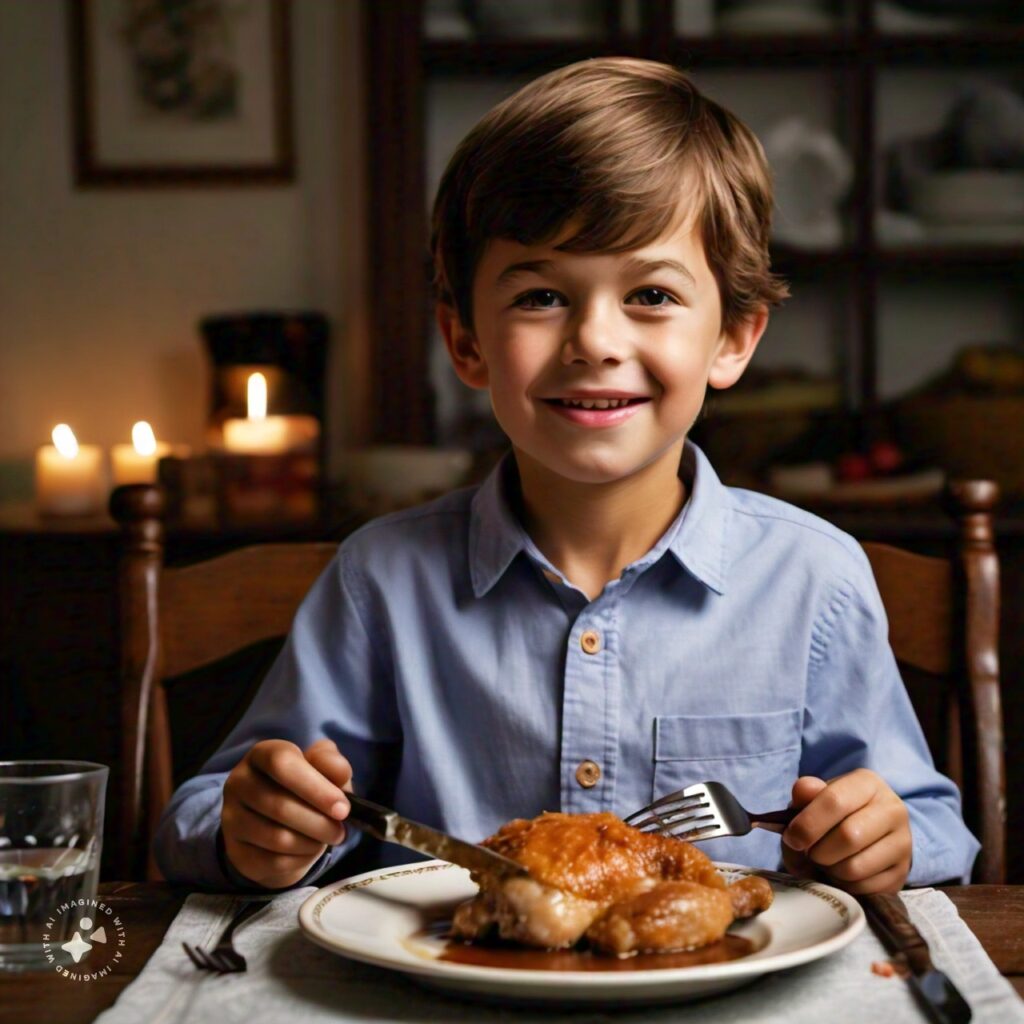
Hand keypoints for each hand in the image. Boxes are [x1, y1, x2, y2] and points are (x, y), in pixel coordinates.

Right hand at [221, 738, 352, 888]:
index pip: (282, 762)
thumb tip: (340, 773)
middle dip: (319, 822)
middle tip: (340, 830)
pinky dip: (299, 859)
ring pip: (277, 837)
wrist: (285, 823)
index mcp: (262, 754)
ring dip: (312, 842)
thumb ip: (332, 763)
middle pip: (280, 805)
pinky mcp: (235, 850)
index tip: (342, 808)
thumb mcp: (324, 768)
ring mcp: (232, 817)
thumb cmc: (307, 788)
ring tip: (327, 838)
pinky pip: (272, 861)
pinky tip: (308, 851)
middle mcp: (239, 781)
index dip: (315, 786)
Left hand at [781, 770, 911, 893]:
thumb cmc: (836, 812)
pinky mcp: (902, 873)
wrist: (870, 833)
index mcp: (868, 783)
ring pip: (856, 867)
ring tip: (826, 861)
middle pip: (848, 836)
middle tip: (809, 853)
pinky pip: (865, 888)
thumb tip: (802, 790)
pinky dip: (845, 886)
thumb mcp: (818, 797)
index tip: (792, 838)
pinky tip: (842, 873)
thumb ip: (806, 793)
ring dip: (830, 870)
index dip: (807, 823)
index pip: (835, 801)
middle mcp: (893, 810)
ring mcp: (903, 843)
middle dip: (818, 851)